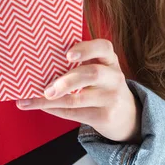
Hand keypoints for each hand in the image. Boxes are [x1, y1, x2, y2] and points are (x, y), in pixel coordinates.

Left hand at [16, 39, 142, 144]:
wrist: (126, 115)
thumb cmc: (102, 84)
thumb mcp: (100, 68)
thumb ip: (81, 62)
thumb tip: (42, 60)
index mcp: (110, 59)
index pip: (103, 47)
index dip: (86, 49)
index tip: (68, 54)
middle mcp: (113, 77)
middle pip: (92, 75)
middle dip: (67, 81)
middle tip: (48, 88)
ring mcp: (110, 98)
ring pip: (79, 99)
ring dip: (55, 100)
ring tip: (38, 98)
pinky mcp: (104, 117)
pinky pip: (76, 113)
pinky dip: (55, 110)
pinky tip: (41, 105)